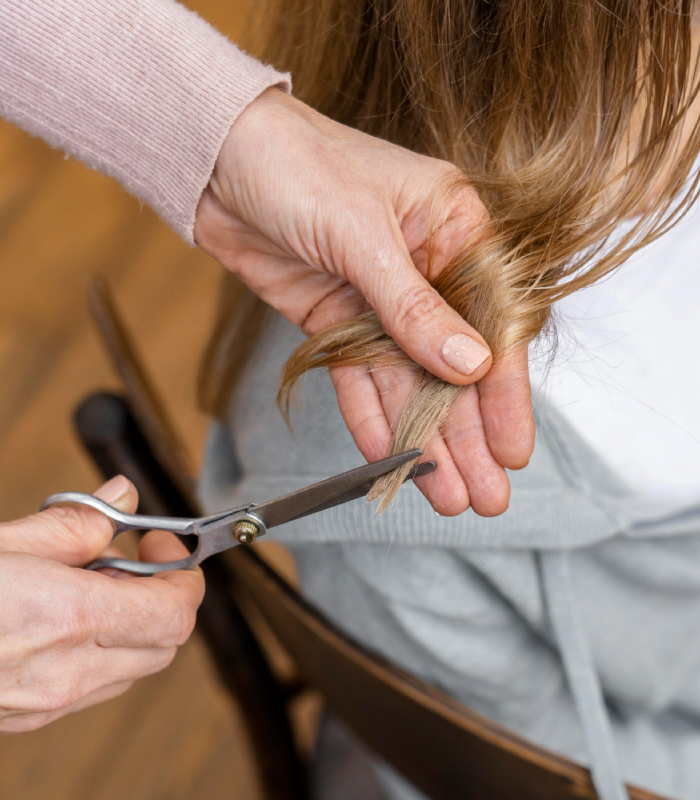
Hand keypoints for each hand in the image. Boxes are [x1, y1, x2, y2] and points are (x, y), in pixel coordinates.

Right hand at [0, 476, 203, 731]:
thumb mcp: (1, 541)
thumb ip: (73, 522)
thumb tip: (120, 497)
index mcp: (68, 620)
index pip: (175, 612)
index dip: (184, 576)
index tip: (163, 546)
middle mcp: (66, 673)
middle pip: (166, 644)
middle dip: (166, 598)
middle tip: (132, 559)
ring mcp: (46, 703)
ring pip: (133, 668)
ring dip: (135, 624)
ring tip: (92, 584)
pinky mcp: (26, 717)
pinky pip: (94, 686)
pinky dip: (103, 649)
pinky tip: (66, 617)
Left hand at [195, 88, 533, 515]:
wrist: (217, 160)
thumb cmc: (297, 163)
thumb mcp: (361, 233)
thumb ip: (414, 306)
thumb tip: (471, 364)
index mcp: (453, 230)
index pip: (492, 324)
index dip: (504, 393)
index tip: (514, 450)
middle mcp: (424, 271)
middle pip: (451, 367)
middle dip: (466, 435)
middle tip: (487, 497)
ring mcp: (378, 301)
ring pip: (407, 383)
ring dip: (423, 440)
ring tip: (447, 495)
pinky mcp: (336, 321)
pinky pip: (359, 379)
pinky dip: (369, 417)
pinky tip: (388, 460)